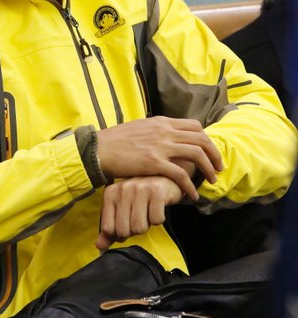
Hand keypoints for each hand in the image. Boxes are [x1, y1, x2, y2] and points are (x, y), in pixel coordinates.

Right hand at [96, 116, 222, 199]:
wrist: (100, 149)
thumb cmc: (116, 140)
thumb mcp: (140, 127)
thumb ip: (156, 130)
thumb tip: (167, 135)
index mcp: (162, 122)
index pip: (195, 126)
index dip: (206, 139)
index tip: (209, 152)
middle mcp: (164, 131)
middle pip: (201, 139)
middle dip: (214, 154)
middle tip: (218, 167)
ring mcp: (160, 146)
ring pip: (197, 154)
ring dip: (208, 169)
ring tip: (211, 181)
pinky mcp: (154, 163)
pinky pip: (181, 175)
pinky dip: (190, 186)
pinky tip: (191, 195)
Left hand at [96, 176, 182, 250]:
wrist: (165, 179)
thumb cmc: (141, 197)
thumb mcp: (122, 209)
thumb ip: (110, 228)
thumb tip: (99, 246)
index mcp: (110, 193)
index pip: (108, 229)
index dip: (119, 234)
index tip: (127, 225)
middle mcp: (123, 188)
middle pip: (124, 231)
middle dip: (133, 231)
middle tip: (140, 218)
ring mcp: (140, 188)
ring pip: (139, 227)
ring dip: (147, 225)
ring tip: (148, 212)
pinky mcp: (157, 191)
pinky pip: (156, 220)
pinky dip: (159, 219)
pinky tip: (158, 207)